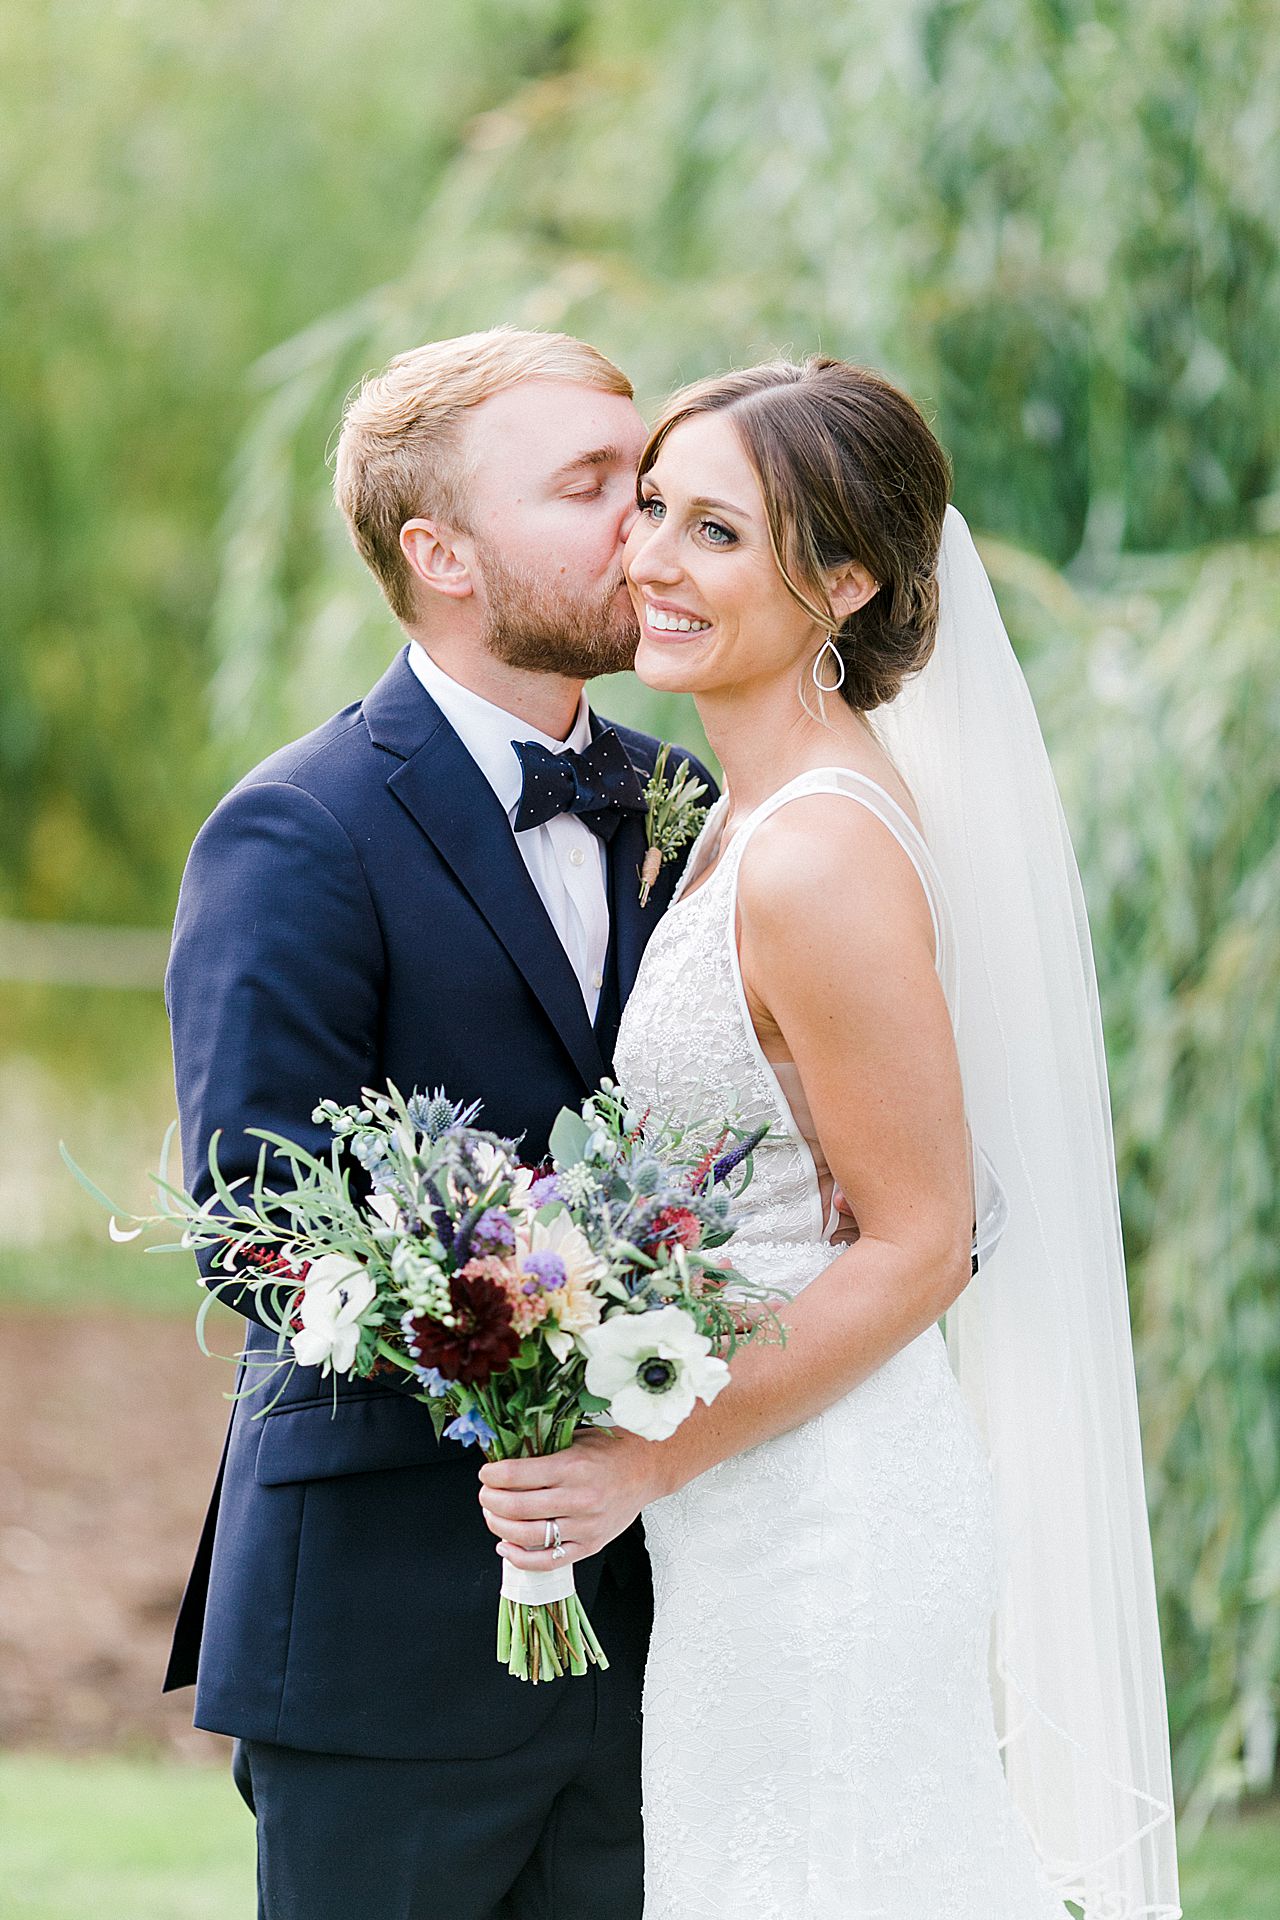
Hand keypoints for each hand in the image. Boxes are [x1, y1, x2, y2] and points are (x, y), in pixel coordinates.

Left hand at [477, 1427, 666, 1571]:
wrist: (648, 1469)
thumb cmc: (611, 1452)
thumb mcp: (576, 1439)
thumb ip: (543, 1450)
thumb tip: (502, 1459)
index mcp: (572, 1466)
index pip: (516, 1475)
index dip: (491, 1475)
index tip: (485, 1473)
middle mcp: (578, 1498)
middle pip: (516, 1508)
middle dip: (490, 1501)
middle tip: (485, 1494)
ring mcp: (584, 1526)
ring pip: (527, 1536)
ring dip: (499, 1527)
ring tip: (492, 1516)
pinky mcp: (589, 1545)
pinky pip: (547, 1561)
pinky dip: (520, 1557)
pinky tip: (506, 1546)